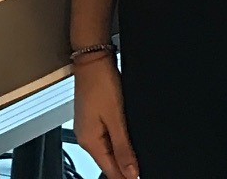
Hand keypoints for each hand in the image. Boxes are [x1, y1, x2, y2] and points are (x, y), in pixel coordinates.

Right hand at [72, 57, 139, 178]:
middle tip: (141, 168)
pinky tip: (127, 139)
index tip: (139, 177)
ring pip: (108, 151)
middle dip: (125, 168)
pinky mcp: (93, 118)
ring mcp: (88, 127)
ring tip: (137, 156)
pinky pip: (106, 138)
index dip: (126, 177)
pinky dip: (117, 142)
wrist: (93, 59)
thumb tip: (131, 172)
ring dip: (122, 155)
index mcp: (89, 140)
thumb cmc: (100, 82)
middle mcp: (85, 136)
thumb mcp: (116, 118)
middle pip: (108, 162)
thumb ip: (123, 148)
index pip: (109, 171)